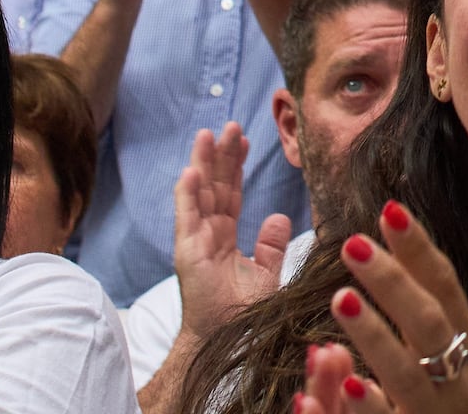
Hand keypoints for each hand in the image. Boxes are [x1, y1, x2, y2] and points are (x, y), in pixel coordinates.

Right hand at [171, 122, 299, 342]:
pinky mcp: (187, 253)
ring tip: (207, 135)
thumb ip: (271, 246)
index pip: (231, 194)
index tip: (245, 140)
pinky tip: (190, 172)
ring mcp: (196, 242)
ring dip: (203, 164)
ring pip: (200, 194)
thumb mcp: (266, 274)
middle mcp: (208, 235)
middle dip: (222, 156)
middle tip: (230, 125)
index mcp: (225, 237)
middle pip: (216, 187)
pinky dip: (187, 195)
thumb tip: (281, 216)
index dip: (237, 167)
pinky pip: (187, 219)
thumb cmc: (242, 314)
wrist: (227, 341)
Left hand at [323, 202, 467, 413]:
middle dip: (394, 282)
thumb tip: (390, 247)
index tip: (389, 209)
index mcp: (467, 345)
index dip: (419, 249)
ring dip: (376, 335)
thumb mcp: (450, 358)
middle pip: (429, 322)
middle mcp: (459, 376)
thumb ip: (421, 312)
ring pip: (409, 373)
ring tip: (342, 299)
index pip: (445, 287)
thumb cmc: (452, 407)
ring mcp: (440, 413)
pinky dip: (367, 405)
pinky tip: (345, 382)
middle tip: (352, 244)